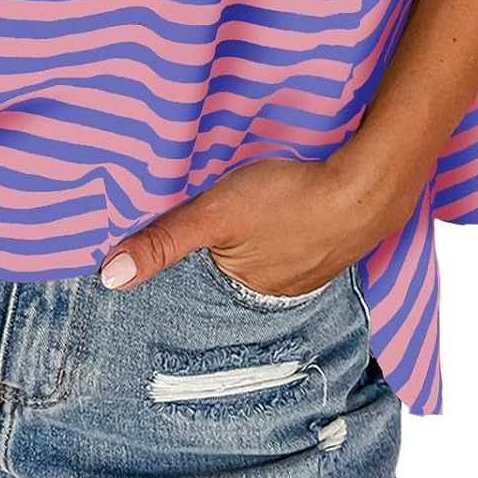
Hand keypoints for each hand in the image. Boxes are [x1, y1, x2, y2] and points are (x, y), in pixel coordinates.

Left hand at [98, 151, 418, 293]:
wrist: (369, 185)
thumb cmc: (290, 200)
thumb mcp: (216, 214)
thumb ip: (164, 241)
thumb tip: (108, 277)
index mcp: (243, 291)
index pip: (197, 280)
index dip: (184, 259)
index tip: (170, 238)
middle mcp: (275, 291)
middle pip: (231, 268)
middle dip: (219, 250)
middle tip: (212, 220)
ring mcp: (308, 270)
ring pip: (263, 255)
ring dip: (253, 240)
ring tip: (246, 215)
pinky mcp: (329, 243)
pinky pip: (293, 242)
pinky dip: (282, 230)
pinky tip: (282, 209)